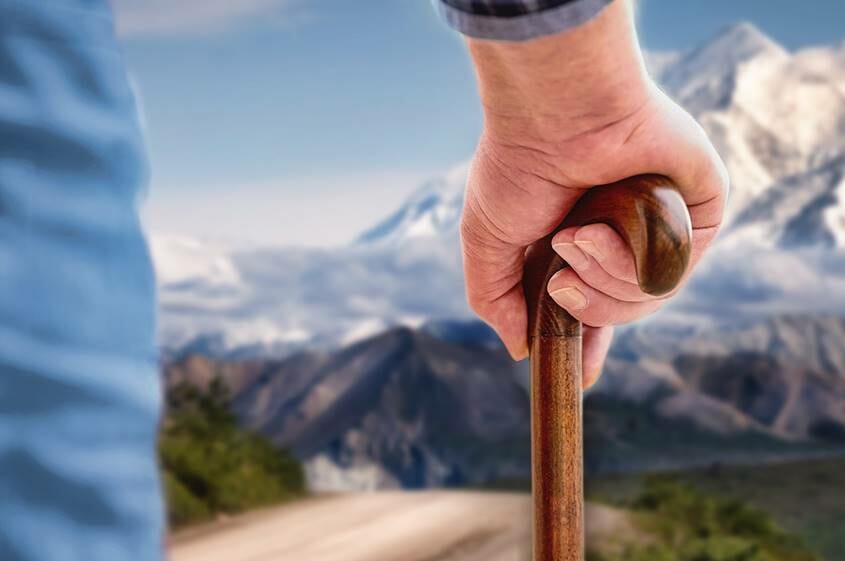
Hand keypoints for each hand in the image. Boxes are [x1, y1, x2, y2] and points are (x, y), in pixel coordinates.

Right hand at [461, 0, 727, 386]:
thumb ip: (494, 298)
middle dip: (586, 307)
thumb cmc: (516, 167)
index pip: (593, 305)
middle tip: (559, 279)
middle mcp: (622, 237)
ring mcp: (660, 228)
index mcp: (577, 243)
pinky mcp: (698, 217)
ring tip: (573, 238)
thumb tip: (520, 348)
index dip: (586, 342)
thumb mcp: (485, 240)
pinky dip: (630, 264)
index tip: (579, 374)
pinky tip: (600, 229)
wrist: (558, 113)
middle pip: (619, 312)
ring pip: (645, 300)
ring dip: (601, 279)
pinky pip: (673, 275)